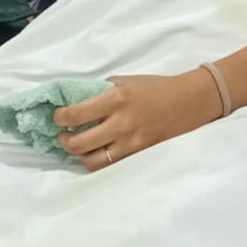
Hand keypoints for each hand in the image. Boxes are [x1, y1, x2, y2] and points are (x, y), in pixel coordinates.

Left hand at [53, 71, 223, 170]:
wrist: (188, 102)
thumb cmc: (154, 88)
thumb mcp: (125, 81)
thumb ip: (100, 91)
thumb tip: (75, 101)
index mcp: (116, 99)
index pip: (75, 115)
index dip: (59, 118)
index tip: (58, 117)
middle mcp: (121, 123)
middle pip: (79, 143)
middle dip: (64, 141)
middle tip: (63, 135)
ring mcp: (131, 143)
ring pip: (92, 161)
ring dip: (80, 155)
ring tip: (79, 146)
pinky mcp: (139, 155)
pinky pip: (110, 165)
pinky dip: (98, 161)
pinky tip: (97, 152)